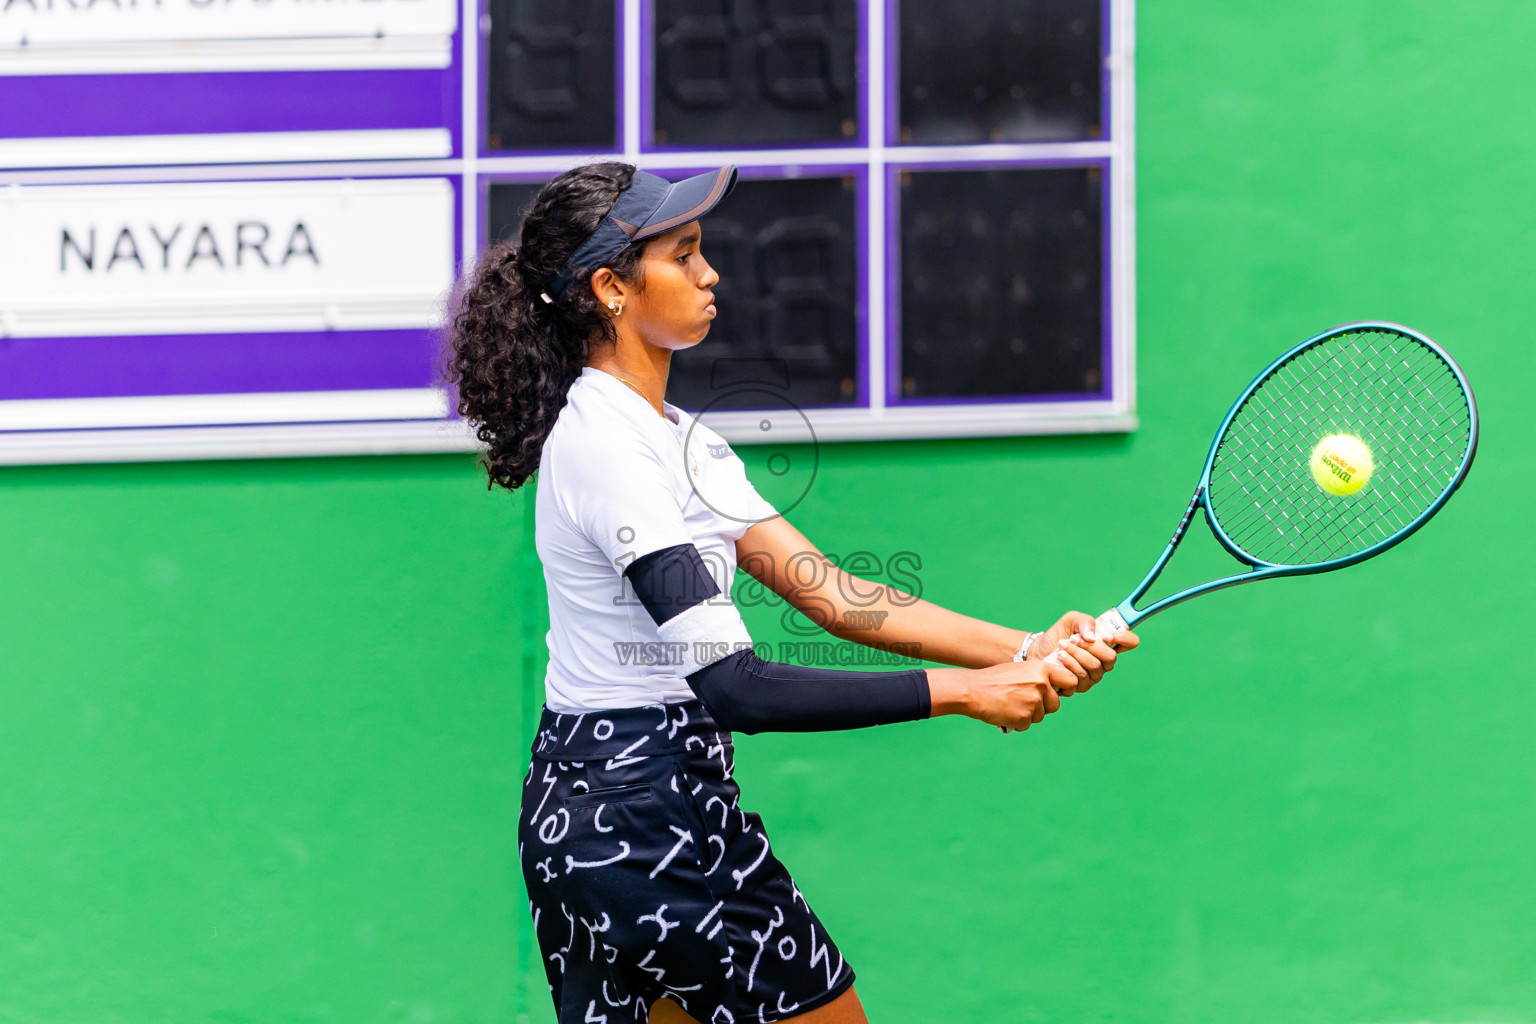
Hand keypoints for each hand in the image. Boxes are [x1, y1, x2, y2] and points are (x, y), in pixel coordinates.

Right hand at [929, 660, 1079, 730]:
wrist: (974, 690)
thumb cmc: (994, 679)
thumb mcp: (1021, 670)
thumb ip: (1039, 678)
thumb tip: (1054, 689)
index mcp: (1041, 669)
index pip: (1070, 680)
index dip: (1067, 689)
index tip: (1061, 693)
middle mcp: (1041, 684)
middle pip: (1055, 704)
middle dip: (1044, 707)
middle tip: (1026, 703)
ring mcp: (1034, 701)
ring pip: (1040, 715)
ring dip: (1029, 715)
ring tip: (1010, 705)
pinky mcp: (1025, 717)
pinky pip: (1027, 724)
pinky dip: (1017, 722)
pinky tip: (1005, 712)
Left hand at [1028, 610, 1140, 693]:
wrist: (1037, 651)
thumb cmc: (1058, 635)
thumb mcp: (1070, 620)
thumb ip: (1084, 621)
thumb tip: (1092, 637)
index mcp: (1107, 644)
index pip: (1130, 643)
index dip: (1125, 639)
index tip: (1107, 635)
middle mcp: (1104, 662)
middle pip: (1110, 657)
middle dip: (1090, 647)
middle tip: (1073, 638)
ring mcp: (1093, 676)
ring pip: (1094, 667)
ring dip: (1076, 653)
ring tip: (1062, 645)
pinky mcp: (1080, 686)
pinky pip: (1081, 678)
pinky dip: (1069, 664)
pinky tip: (1059, 657)